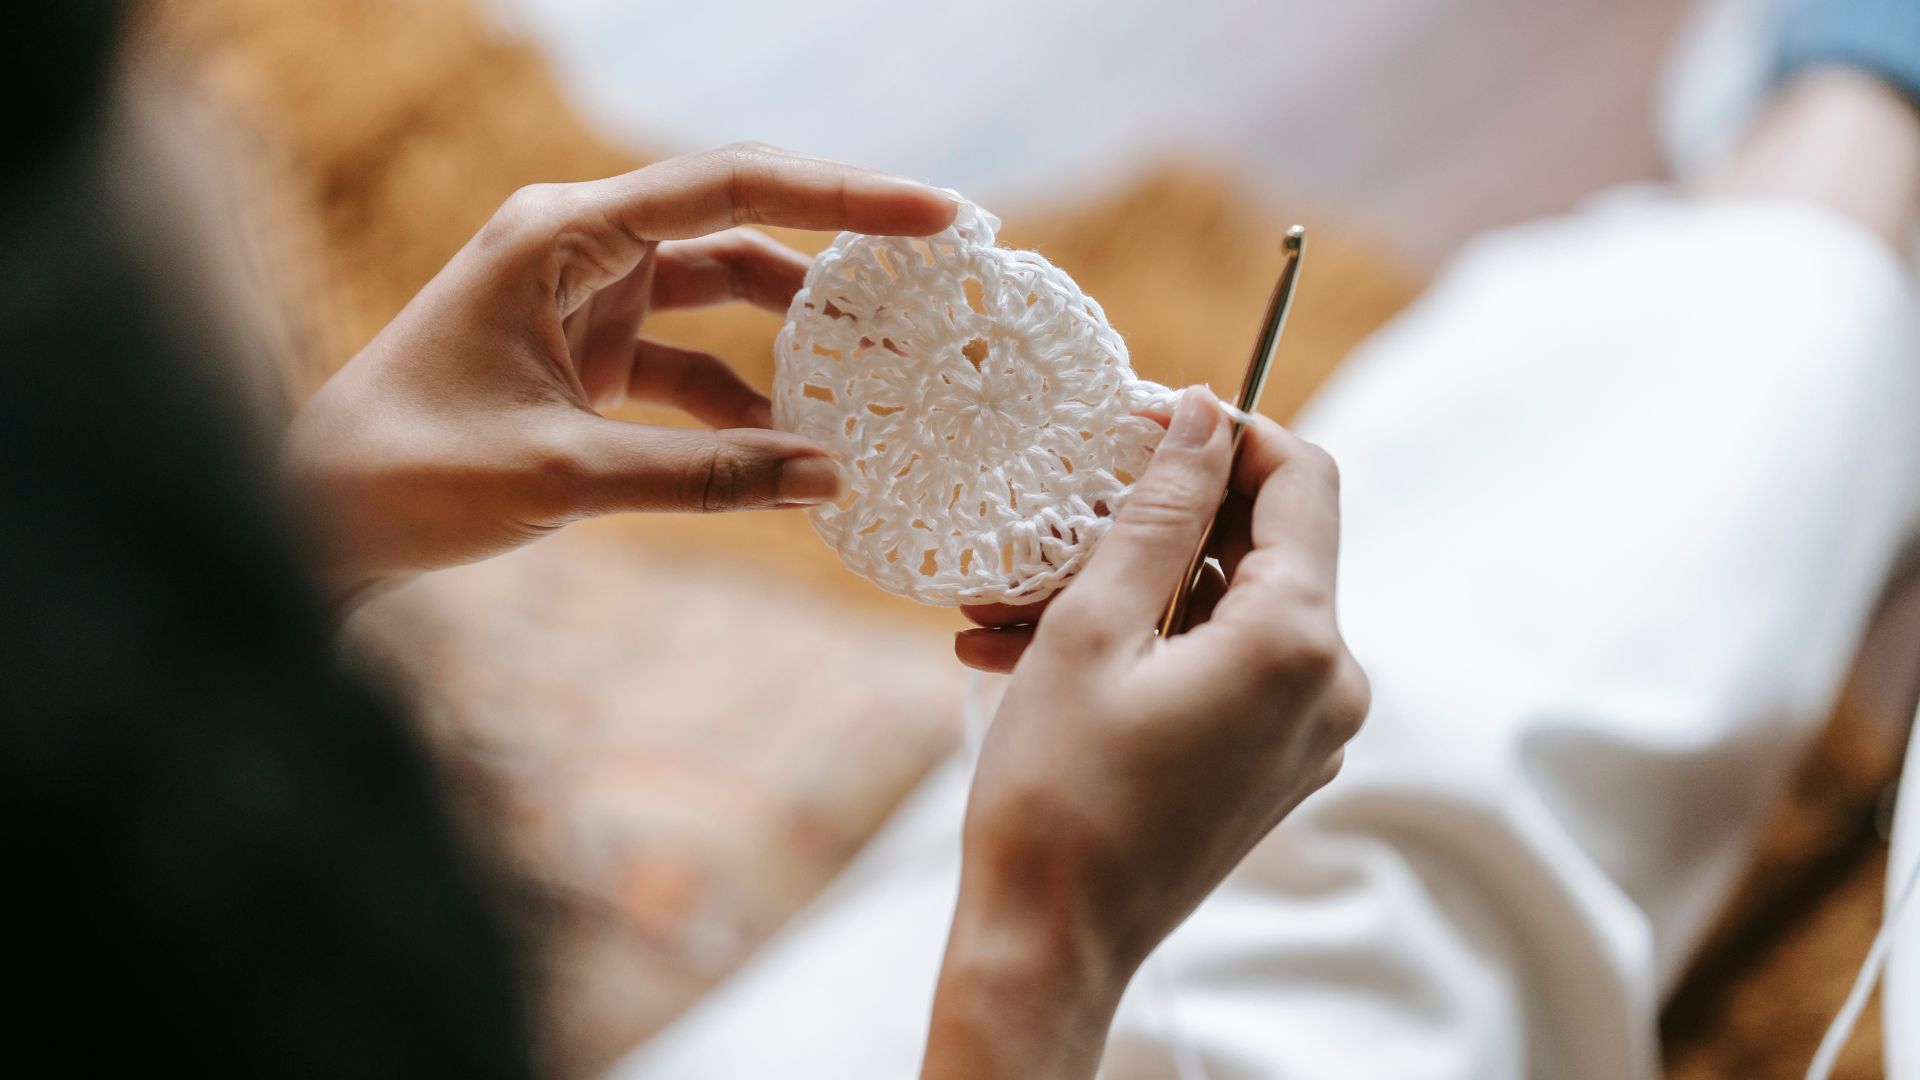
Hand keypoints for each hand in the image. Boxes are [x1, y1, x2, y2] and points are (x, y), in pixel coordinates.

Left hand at [286, 143, 957, 601]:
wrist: (318, 517)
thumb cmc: (411, 473)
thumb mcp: (562, 475)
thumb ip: (704, 477)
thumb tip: (833, 480)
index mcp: (562, 233)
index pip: (728, 187)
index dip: (842, 198)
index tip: (936, 217)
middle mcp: (579, 248)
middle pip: (736, 225)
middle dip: (836, 250)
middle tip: (935, 275)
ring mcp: (586, 301)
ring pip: (722, 296)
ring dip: (798, 335)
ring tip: (888, 369)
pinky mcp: (587, 358)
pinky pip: (692, 366)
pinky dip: (744, 405)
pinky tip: (797, 450)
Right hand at [922, 388, 1368, 1079]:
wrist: (1051, 944)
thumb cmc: (1058, 793)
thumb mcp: (1093, 628)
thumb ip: (1159, 510)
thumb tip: (1203, 412)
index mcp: (1299, 642)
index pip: (1302, 479)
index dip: (1224, 431)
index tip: (1138, 417)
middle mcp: (1330, 684)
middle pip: (1262, 542)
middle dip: (1156, 512)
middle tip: (1059, 498)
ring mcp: (1306, 730)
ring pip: (1225, 605)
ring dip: (1127, 582)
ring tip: (1009, 594)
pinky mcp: (1272, 761)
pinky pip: (1217, 664)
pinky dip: (1141, 639)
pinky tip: (1031, 644)